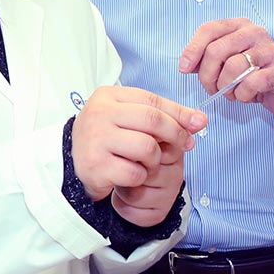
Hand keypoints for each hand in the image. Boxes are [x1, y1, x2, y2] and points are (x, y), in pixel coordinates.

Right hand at [72, 86, 204, 210]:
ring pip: (147, 148)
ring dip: (155, 160)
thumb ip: (162, 116)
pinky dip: (141, 178)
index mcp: (107, 96)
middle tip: (184, 145)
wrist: (74, 165)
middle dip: (175, 135)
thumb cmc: (106, 139)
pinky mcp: (97, 165)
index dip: (179, 113)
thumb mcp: (129, 119)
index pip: (152, 100)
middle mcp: (99, 114)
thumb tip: (199, 120)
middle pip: (153, 121)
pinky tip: (131, 175)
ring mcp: (96, 139)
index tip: (198, 123)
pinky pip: (136, 173)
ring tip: (146, 163)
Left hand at [179, 18, 273, 118]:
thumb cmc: (254, 74)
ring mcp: (269, 50)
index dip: (192, 49)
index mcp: (239, 26)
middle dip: (207, 75)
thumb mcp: (228, 62)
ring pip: (232, 68)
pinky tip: (246, 96)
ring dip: (225, 88)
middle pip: (216, 50)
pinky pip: (250, 83)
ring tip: (232, 93)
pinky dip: (242, 95)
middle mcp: (255, 33)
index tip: (184, 68)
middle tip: (211, 88)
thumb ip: (207, 59)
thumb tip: (186, 64)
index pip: (209, 29)